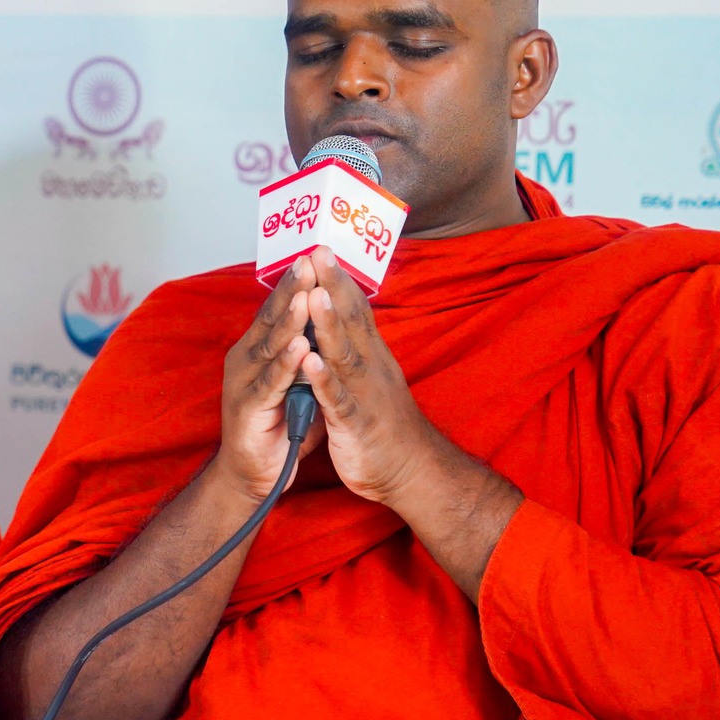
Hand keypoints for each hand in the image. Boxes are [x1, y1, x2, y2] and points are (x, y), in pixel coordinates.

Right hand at [216, 256, 321, 503]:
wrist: (254, 475)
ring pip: (270, 345)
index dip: (297, 283)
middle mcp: (245, 359)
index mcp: (258, 350)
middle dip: (293, 289)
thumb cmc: (280, 426)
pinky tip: (300, 347)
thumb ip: (311, 353)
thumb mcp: (299, 381)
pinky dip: (286, 365)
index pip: (279, 308)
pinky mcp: (248, 409)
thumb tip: (334, 322)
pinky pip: (271, 383)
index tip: (316, 254)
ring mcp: (243, 383)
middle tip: (309, 259)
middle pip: (272, 318)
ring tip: (307, 294)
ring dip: (289, 319)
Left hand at [299, 247, 447, 504]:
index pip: (356, 310)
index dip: (340, 280)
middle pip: (352, 321)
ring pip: (345, 354)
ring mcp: (365, 394)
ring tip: (314, 294)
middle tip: (319, 251)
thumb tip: (340, 322)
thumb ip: (355, 351)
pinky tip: (309, 361)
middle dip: (334, 286)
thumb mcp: (370, 380)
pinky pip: (339, 399)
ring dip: (329, 324)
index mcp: (371, 357)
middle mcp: (371, 368)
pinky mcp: (357, 424)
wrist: (410, 471)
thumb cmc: (383, 425)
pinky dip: (324, 380)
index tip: (323, 248)